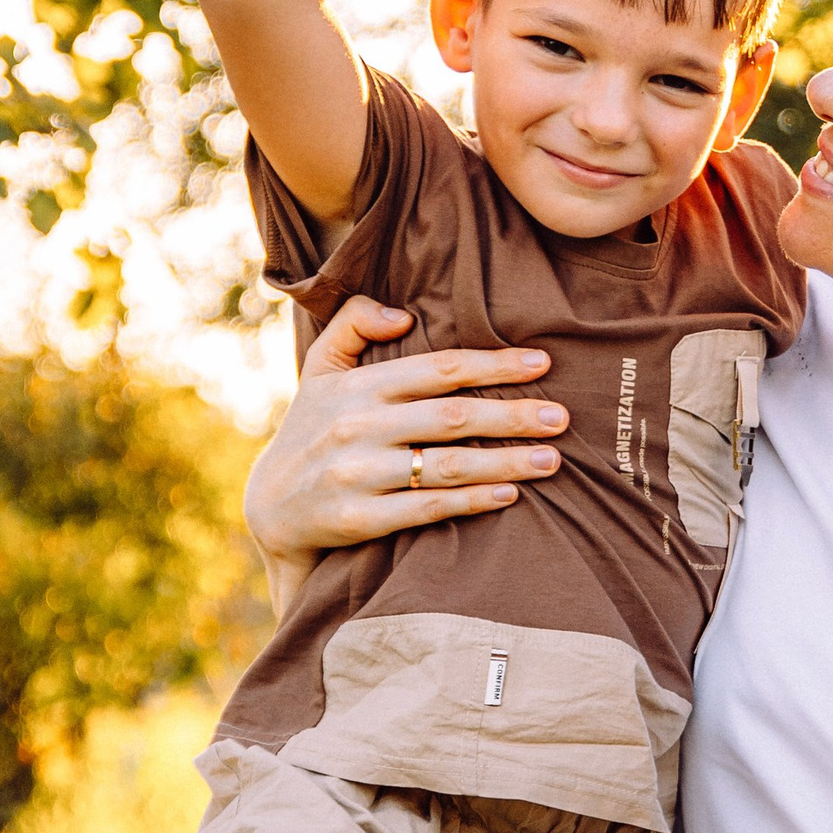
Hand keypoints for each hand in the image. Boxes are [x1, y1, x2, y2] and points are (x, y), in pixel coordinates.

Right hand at [243, 297, 565, 575]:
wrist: (269, 508)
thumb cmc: (311, 430)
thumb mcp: (321, 370)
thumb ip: (354, 325)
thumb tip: (404, 313)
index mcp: (359, 387)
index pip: (440, 369)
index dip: (494, 365)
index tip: (543, 363)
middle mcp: (359, 427)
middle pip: (453, 417)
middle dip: (513, 417)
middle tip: (563, 418)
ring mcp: (360, 475)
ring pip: (447, 466)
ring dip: (506, 463)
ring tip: (552, 461)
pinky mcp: (361, 519)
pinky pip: (427, 509)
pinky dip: (472, 502)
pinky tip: (510, 495)